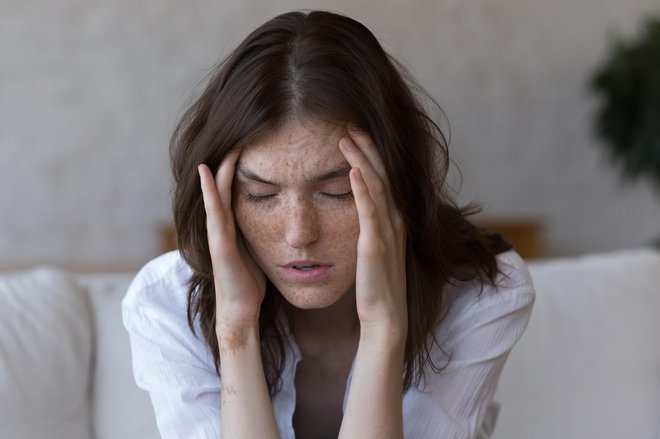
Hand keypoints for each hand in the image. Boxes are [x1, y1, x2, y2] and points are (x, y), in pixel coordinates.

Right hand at [198, 150, 265, 331]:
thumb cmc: (250, 283)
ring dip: (220, 166)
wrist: (240, 312)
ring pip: (216, 192)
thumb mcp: (259, 248)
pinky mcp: (219, 243)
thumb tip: (280, 216)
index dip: (242, 164)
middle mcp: (223, 224)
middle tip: (242, 132)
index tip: (255, 141)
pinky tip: (206, 170)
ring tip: (227, 142)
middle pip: (224, 184)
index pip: (237, 186)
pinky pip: (214, 211)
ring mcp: (218, 232)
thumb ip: (262, 231)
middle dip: (231, 159)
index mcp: (234, 224)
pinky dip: (209, 190)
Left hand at [338, 127, 407, 336]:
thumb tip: (359, 210)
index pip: (384, 177)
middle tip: (350, 122)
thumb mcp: (375, 249)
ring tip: (347, 136)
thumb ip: (371, 228)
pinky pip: (369, 211)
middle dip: (367, 146)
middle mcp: (394, 220)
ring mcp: (387, 231)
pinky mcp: (375, 245)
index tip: (355, 133)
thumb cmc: (376, 285)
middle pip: (383, 174)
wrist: (385, 317)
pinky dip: (362, 189)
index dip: (372, 153)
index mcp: (393, 220)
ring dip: (362, 159)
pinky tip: (353, 170)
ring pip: (377, 186)